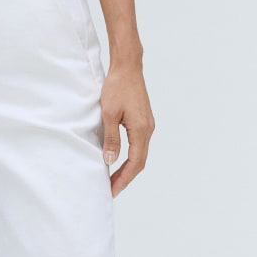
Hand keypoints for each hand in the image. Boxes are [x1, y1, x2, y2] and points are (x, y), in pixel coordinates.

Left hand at [100, 63, 154, 196]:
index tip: (112, 189)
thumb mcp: (109, 113)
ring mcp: (147, 124)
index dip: (124, 178)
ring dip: (128, 166)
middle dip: (126, 176)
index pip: (135, 163)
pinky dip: (131, 154)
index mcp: (141, 130)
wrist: (128, 66)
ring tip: (114, 177)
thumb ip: (111, 138)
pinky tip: (120, 157)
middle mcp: (148, 130)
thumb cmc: (117, 86)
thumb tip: (110, 160)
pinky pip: (139, 143)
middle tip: (112, 188)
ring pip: (140, 153)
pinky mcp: (143, 119)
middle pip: (140, 161)